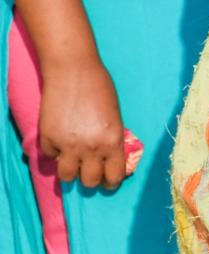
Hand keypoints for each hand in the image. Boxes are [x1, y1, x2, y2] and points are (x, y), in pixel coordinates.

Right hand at [38, 56, 126, 189]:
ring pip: (67, 177)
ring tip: (74, 160)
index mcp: (112, 141)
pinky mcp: (48, 140)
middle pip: (90, 182)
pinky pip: (52, 156)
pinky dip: (55, 151)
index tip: (110, 180)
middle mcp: (90, 148)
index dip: (112, 181)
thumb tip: (110, 157)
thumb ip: (112, 137)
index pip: (114, 176)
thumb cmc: (100, 88)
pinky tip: (61, 138)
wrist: (73, 71)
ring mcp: (67, 146)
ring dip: (71, 170)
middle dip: (92, 178)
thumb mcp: (114, 115)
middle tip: (91, 171)